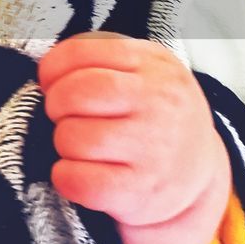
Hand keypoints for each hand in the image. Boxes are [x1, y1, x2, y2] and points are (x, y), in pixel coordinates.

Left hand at [39, 33, 230, 243]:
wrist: (198, 170)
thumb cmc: (155, 116)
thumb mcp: (145, 72)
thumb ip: (101, 61)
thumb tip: (46, 75)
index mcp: (154, 65)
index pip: (81, 53)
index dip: (51, 69)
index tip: (50, 83)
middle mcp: (158, 104)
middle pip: (72, 94)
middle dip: (56, 106)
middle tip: (66, 117)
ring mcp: (153, 150)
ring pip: (72, 138)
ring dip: (63, 144)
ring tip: (81, 147)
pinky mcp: (141, 191)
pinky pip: (78, 180)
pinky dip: (65, 177)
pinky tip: (79, 173)